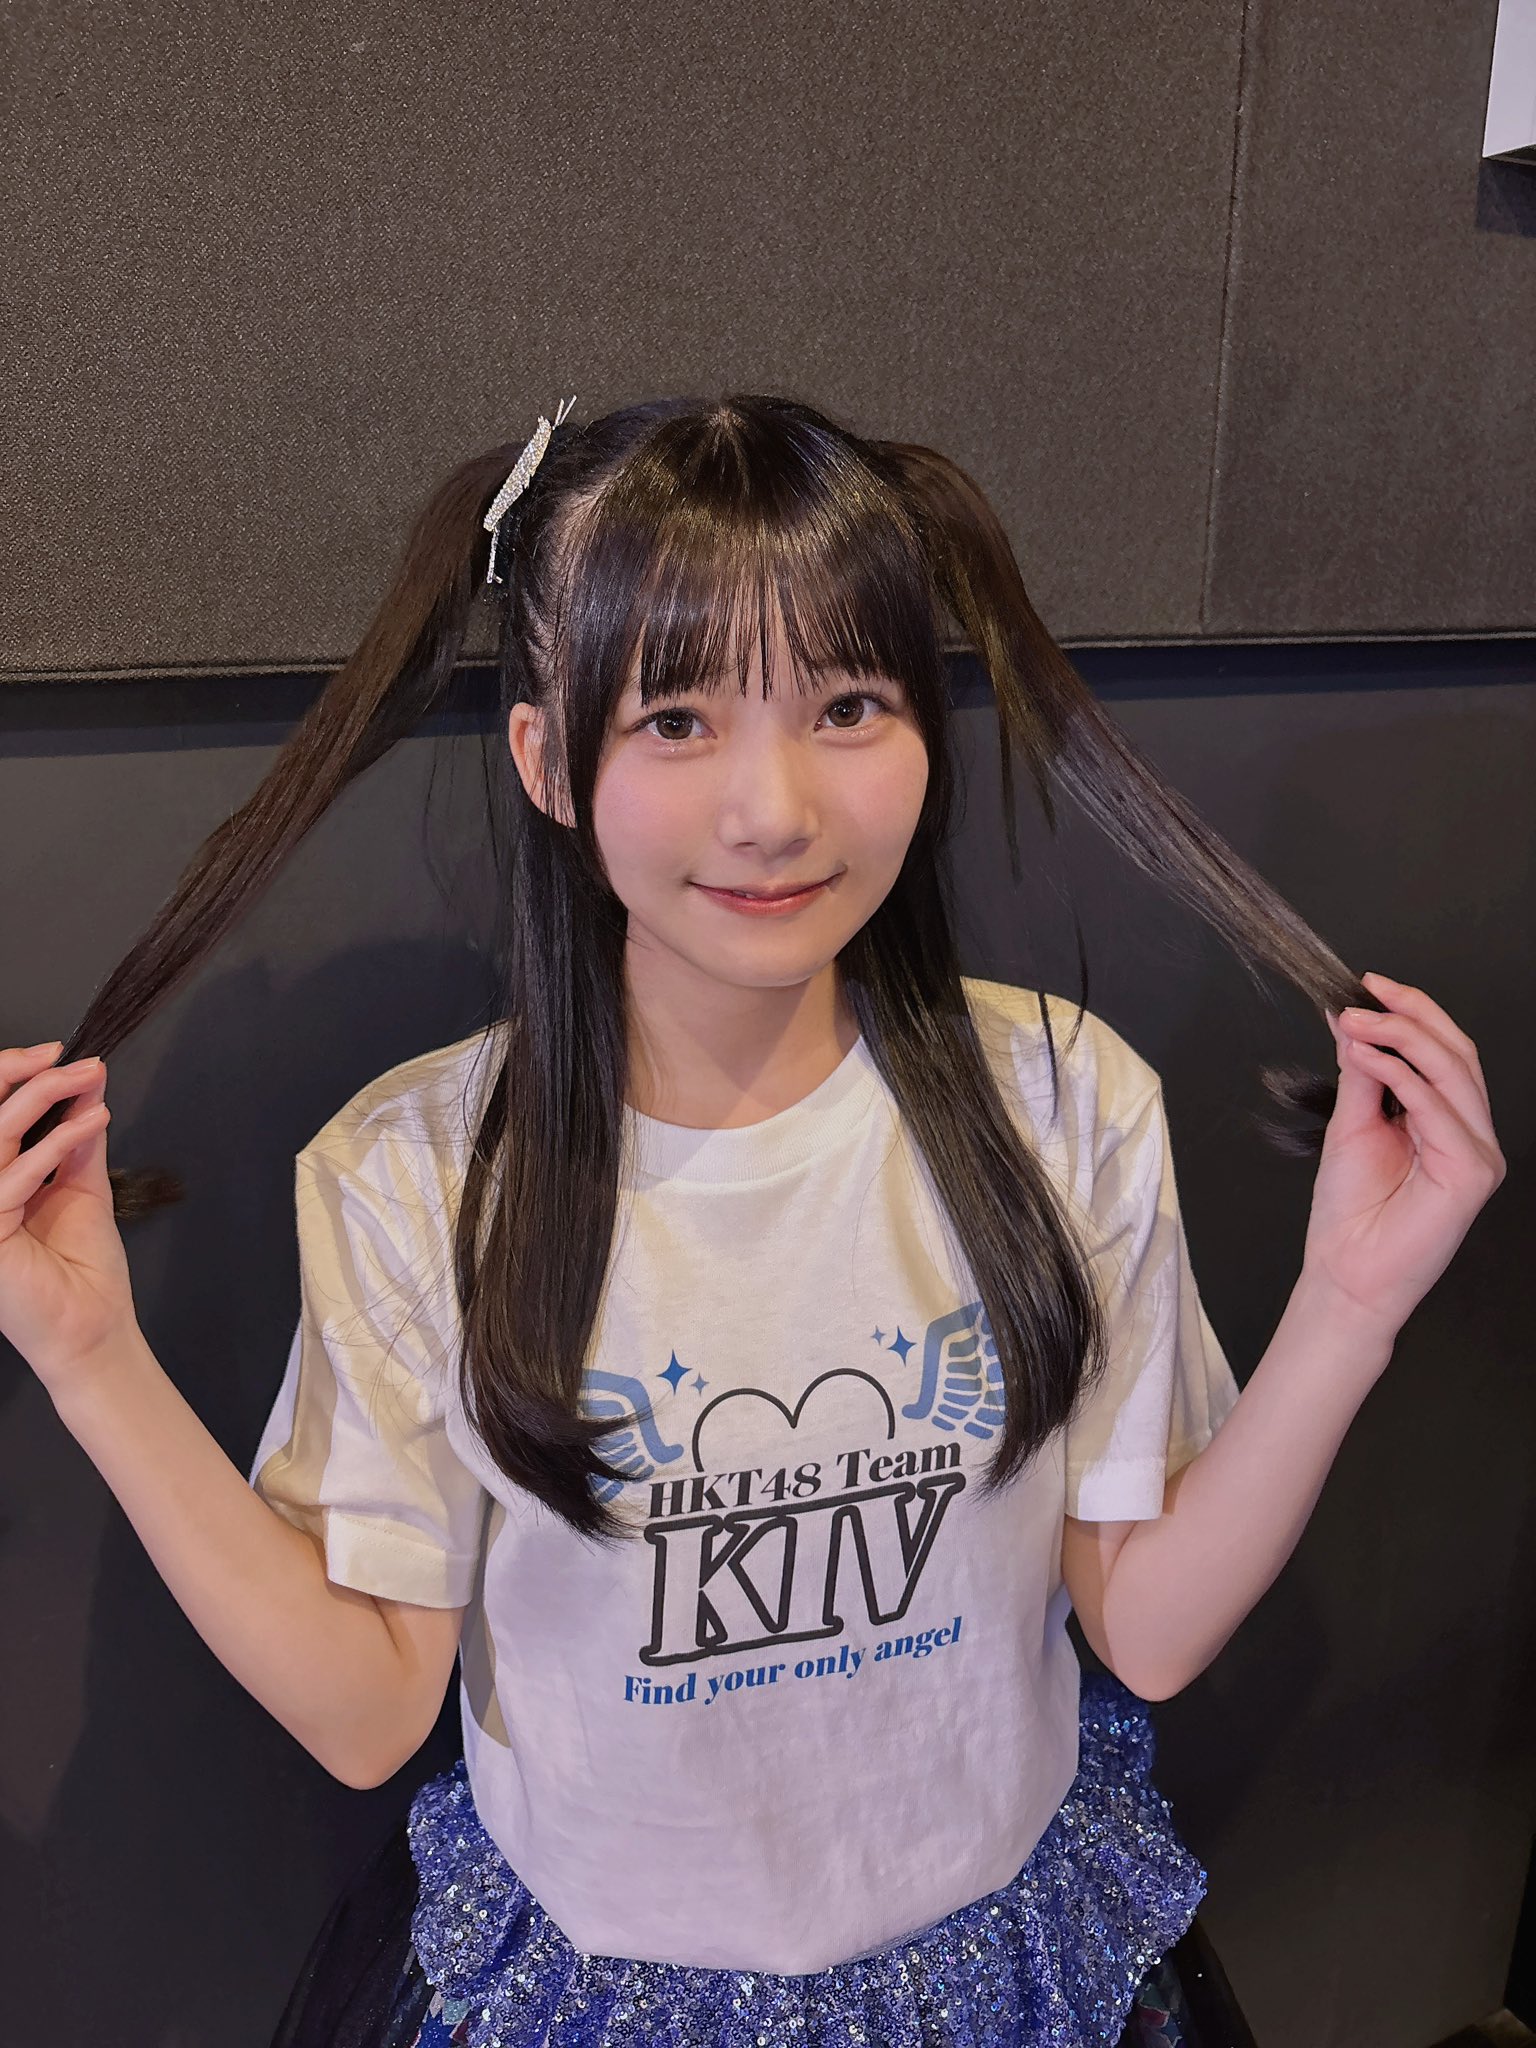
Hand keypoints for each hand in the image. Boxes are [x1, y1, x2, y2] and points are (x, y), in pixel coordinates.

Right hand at [0, 1041, 137, 1393]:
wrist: (95, 1327)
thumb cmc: (83, 1270)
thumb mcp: (81, 1185)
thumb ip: (77, 1136)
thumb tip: (88, 1081)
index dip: (10, 1077)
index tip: (58, 1055)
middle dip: (22, 1077)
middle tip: (67, 1059)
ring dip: (43, 1098)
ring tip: (86, 1080)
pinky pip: (13, 1178)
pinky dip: (56, 1143)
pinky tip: (92, 1122)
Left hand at [1302, 973, 1505, 1344]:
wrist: (1345, 1272)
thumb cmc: (1350, 1212)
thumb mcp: (1351, 1123)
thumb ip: (1361, 1072)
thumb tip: (1352, 1018)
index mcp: (1447, 1120)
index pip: (1445, 1050)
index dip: (1413, 1011)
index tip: (1369, 985)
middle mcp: (1471, 1133)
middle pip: (1457, 1053)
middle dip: (1409, 1016)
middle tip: (1363, 998)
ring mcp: (1479, 1153)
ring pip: (1454, 1072)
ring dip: (1401, 1039)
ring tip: (1356, 1024)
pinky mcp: (1473, 1173)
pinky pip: (1439, 1110)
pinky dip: (1400, 1077)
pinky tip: (1364, 1059)